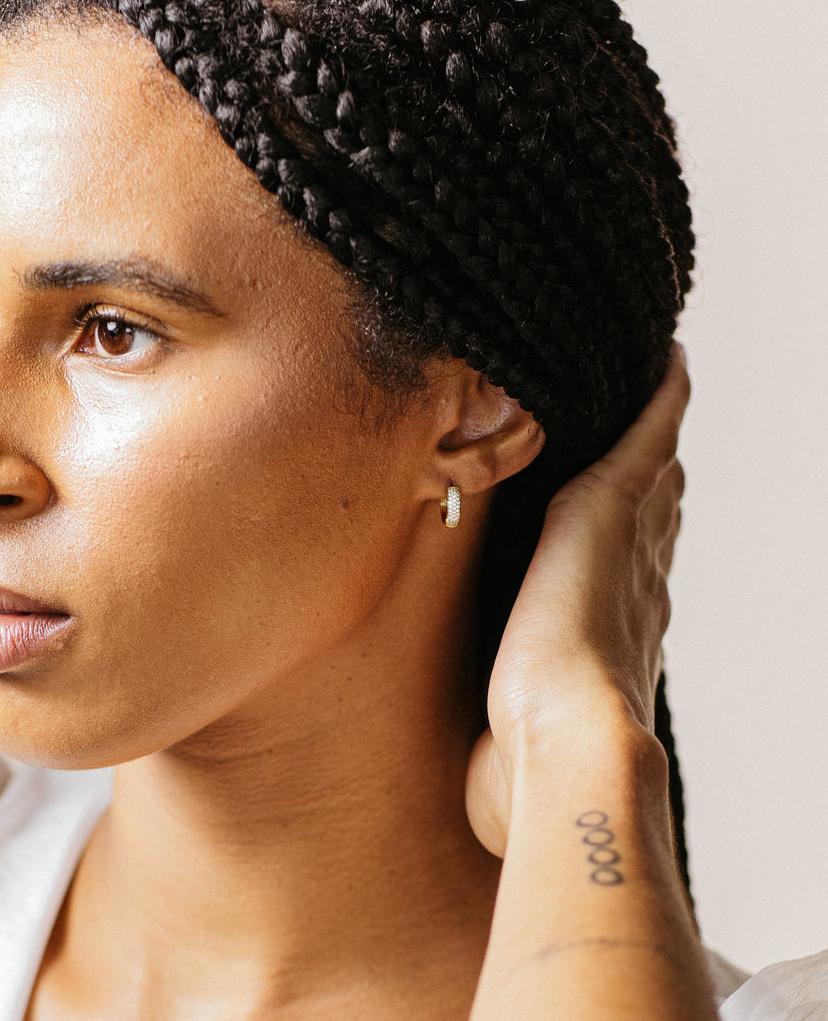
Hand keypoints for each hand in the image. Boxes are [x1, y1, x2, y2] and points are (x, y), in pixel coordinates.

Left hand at [466, 344, 689, 856]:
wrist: (567, 756)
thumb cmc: (535, 777)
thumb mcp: (513, 755)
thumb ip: (501, 751)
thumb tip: (480, 783)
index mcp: (616, 640)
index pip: (634, 577)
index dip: (642, 544)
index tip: (643, 516)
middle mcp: (636, 587)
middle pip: (656, 517)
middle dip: (658, 478)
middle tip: (659, 434)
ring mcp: (626, 547)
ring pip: (653, 476)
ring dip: (658, 437)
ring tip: (660, 395)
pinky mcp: (601, 512)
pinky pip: (644, 441)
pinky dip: (659, 404)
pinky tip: (669, 367)